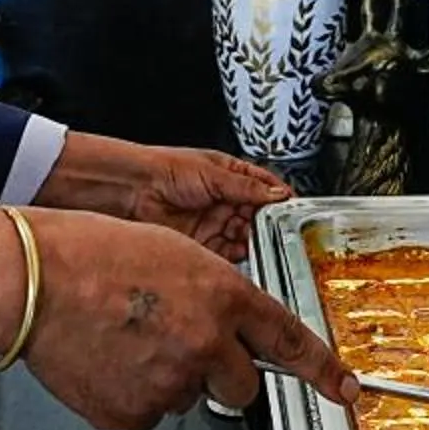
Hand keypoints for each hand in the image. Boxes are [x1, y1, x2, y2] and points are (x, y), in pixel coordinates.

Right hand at [16, 209, 357, 429]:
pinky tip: (106, 362)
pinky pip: (147, 415)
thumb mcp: (171, 251)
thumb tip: (218, 328)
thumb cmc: (87, 252)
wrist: (28, 282)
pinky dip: (131, 396)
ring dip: (168, 378)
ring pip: (187, 397)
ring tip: (123, 339)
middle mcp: (205, 343)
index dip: (322, 370)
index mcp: (221, 294)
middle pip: (241, 385)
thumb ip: (209, 294)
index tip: (344, 390)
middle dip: (220, 373)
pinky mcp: (133, 415)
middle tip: (178, 345)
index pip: (288, 339)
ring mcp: (170, 384)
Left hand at [38, 135, 294, 261]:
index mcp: (230, 178)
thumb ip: (246, 187)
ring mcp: (213, 225)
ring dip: (257, 244)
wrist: (130, 190)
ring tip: (269, 249)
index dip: (282, 202)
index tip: (298, 213)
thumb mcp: (212, 173)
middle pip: (259, 219)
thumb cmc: (164, 169)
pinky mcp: (202, 246)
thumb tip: (278, 193)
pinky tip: (248, 260)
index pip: (265, 190)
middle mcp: (224, 203)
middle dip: (271, 228)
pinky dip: (239, 260)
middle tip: (286, 237)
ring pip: (246, 239)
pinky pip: (227, 256)